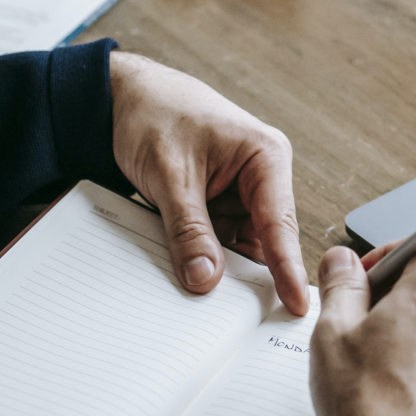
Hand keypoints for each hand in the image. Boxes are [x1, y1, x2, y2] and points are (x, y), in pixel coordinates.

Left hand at [109, 51, 307, 314]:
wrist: (120, 97)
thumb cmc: (154, 113)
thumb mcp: (170, 176)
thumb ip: (189, 230)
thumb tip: (206, 279)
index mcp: (265, 156)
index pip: (280, 223)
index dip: (287, 268)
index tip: (295, 305)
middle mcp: (261, 176)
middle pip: (264, 241)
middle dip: (247, 274)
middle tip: (240, 318)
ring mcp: (240, 193)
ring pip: (238, 246)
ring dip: (219, 266)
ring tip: (202, 294)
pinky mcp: (218, 204)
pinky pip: (216, 241)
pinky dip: (201, 256)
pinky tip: (188, 271)